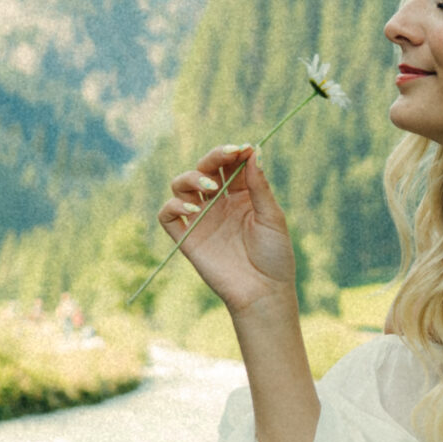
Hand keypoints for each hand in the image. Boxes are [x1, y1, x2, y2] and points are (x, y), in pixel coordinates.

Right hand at [158, 145, 296, 315]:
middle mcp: (219, 204)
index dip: (233, 153)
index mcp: (242, 196)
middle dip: (213, 157)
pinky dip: (173, 204)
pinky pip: (168, 214)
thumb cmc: (275, 256)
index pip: (230, 165)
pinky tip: (192, 207)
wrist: (263, 292)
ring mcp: (201, 219)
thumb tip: (253, 152)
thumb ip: (260, 187)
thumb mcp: (272, 217)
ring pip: (181, 185)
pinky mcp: (187, 238)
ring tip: (211, 188)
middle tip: (227, 156)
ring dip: (192, 178)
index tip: (242, 148)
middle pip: (204, 169)